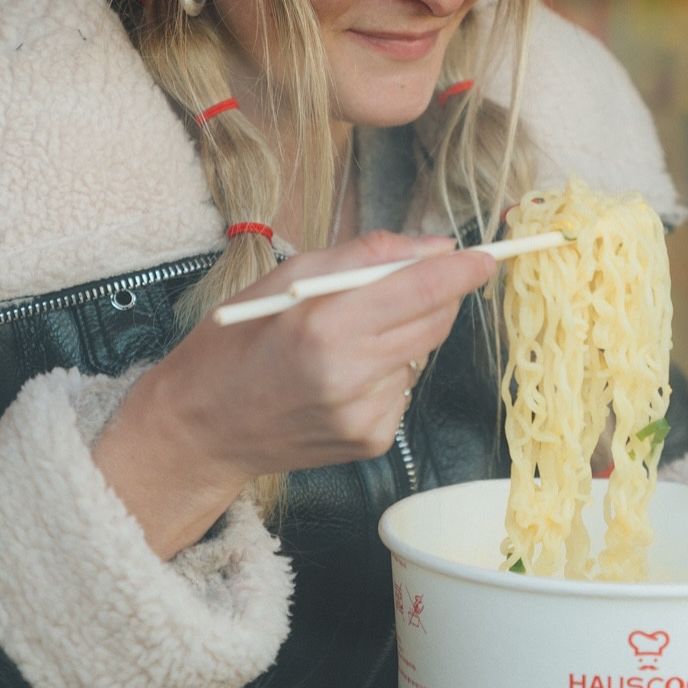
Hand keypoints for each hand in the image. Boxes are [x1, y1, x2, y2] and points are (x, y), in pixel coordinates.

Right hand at [93, 232, 495, 559]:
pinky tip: (343, 377)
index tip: (485, 257)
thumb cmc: (236, 343)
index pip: (423, 289)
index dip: (463, 270)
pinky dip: (386, 373)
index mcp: (324, 323)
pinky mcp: (371, 440)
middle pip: (436, 321)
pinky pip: (404, 390)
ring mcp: (364, 413)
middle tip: (408, 283)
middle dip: (436, 295)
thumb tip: (434, 248)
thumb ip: (364, 256)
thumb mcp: (286, 277)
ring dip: (402, 335)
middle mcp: (350, 373)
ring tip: (347, 340)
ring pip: (421, 355)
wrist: (202, 427)